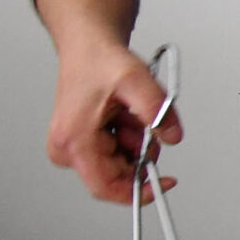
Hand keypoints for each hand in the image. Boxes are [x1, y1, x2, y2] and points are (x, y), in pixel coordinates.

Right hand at [46, 35, 177, 203]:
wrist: (88, 47)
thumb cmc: (99, 61)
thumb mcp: (135, 81)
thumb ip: (156, 110)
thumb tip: (171, 137)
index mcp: (74, 141)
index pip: (106, 187)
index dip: (138, 192)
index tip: (164, 183)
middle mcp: (67, 149)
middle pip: (118, 173)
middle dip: (140, 150)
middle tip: (143, 120)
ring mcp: (74, 147)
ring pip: (121, 160)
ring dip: (136, 139)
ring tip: (130, 109)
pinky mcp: (82, 143)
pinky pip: (118, 150)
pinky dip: (130, 134)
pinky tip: (125, 112)